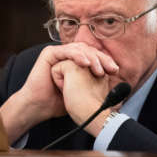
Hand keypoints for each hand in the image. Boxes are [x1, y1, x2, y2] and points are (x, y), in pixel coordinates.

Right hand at [0, 43, 117, 143]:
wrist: (40, 107)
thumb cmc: (58, 101)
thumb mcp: (81, 91)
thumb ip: (93, 83)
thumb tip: (112, 83)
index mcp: (75, 61)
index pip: (94, 56)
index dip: (105, 61)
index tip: (115, 71)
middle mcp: (67, 55)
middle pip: (89, 50)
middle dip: (102, 58)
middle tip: (111, 69)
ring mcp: (58, 53)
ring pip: (80, 49)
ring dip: (92, 58)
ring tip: (99, 69)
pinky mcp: (49, 53)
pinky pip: (67, 51)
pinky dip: (78, 56)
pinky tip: (86, 64)